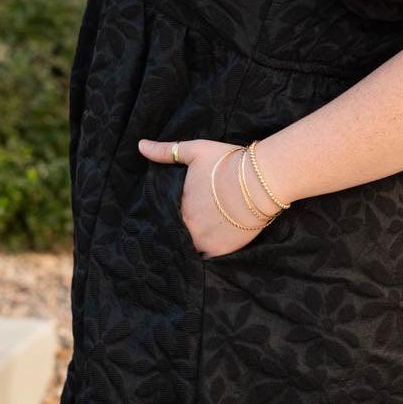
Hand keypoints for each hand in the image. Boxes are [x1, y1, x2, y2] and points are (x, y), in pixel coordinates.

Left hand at [136, 135, 286, 259]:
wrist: (261, 180)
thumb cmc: (227, 162)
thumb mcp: (194, 151)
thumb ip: (166, 152)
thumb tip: (141, 145)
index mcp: (177, 207)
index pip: (165, 217)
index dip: (169, 217)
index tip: (177, 213)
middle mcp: (187, 228)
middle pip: (177, 234)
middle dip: (181, 231)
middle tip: (194, 224)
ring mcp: (204, 242)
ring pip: (191, 247)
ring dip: (194, 243)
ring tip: (203, 235)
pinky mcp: (222, 251)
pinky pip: (208, 258)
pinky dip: (208, 253)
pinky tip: (214, 244)